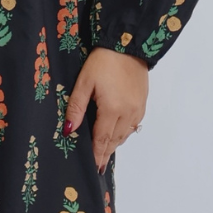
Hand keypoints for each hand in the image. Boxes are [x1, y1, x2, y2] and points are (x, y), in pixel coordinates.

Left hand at [64, 47, 147, 173]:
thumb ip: (76, 107)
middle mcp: (127, 113)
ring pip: (125, 134)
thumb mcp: (84, 82)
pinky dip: (124, 133)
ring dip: (115, 143)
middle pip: (115, 140)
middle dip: (105, 153)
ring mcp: (137, 108)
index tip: (94, 168)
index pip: (102, 139)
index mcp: (112, 109)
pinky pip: (133, 125)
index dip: (97, 155)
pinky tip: (118, 134)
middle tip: (99, 165)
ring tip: (105, 152)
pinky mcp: (142, 102)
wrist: (128, 44)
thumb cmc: (104, 61)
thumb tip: (69, 130)